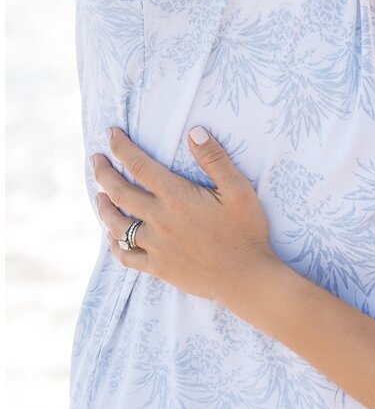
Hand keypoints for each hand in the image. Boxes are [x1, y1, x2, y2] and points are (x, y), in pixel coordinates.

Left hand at [94, 126, 276, 304]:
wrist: (245, 277)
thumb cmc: (245, 230)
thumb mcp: (239, 189)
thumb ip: (215, 159)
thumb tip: (194, 132)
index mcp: (177, 197)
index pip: (139, 166)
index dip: (122, 148)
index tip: (110, 134)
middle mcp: (160, 220)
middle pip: (120, 193)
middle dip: (103, 173)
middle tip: (95, 159)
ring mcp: (156, 246)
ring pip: (117, 225)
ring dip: (103, 207)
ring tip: (98, 195)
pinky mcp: (157, 268)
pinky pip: (126, 256)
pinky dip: (115, 244)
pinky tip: (112, 236)